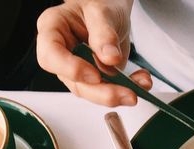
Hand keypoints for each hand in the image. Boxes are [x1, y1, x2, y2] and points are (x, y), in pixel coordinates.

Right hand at [37, 0, 152, 106]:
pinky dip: (129, 88)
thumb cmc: (99, 4)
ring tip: (142, 84)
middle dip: (103, 93)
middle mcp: (62, 54)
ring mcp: (78, 70)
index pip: (50, 56)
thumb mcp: (101, 11)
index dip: (70, 69)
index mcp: (53, 30)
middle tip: (128, 93)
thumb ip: (104, 33)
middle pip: (75, 83)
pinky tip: (142, 81)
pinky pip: (109, 91)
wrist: (111, 10)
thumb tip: (110, 58)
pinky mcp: (96, 80)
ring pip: (93, 93)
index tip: (95, 75)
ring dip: (119, 94)